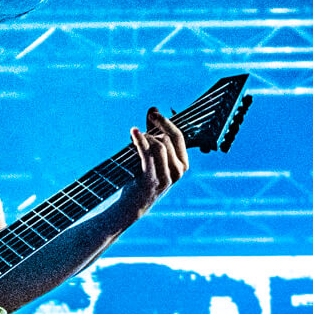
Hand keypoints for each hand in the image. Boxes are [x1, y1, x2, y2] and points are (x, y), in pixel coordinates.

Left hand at [110, 107, 188, 226]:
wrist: (131, 204)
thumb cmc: (141, 176)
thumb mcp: (150, 152)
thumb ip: (153, 131)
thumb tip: (153, 108)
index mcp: (182, 164)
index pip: (179, 137)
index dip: (166, 122)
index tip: (152, 113)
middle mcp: (178, 171)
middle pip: (168, 139)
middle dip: (153, 130)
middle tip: (140, 128)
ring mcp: (167, 178)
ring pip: (159, 146)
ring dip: (145, 139)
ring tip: (134, 139)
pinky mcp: (152, 181)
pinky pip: (148, 155)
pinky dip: (140, 140)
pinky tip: (133, 132)